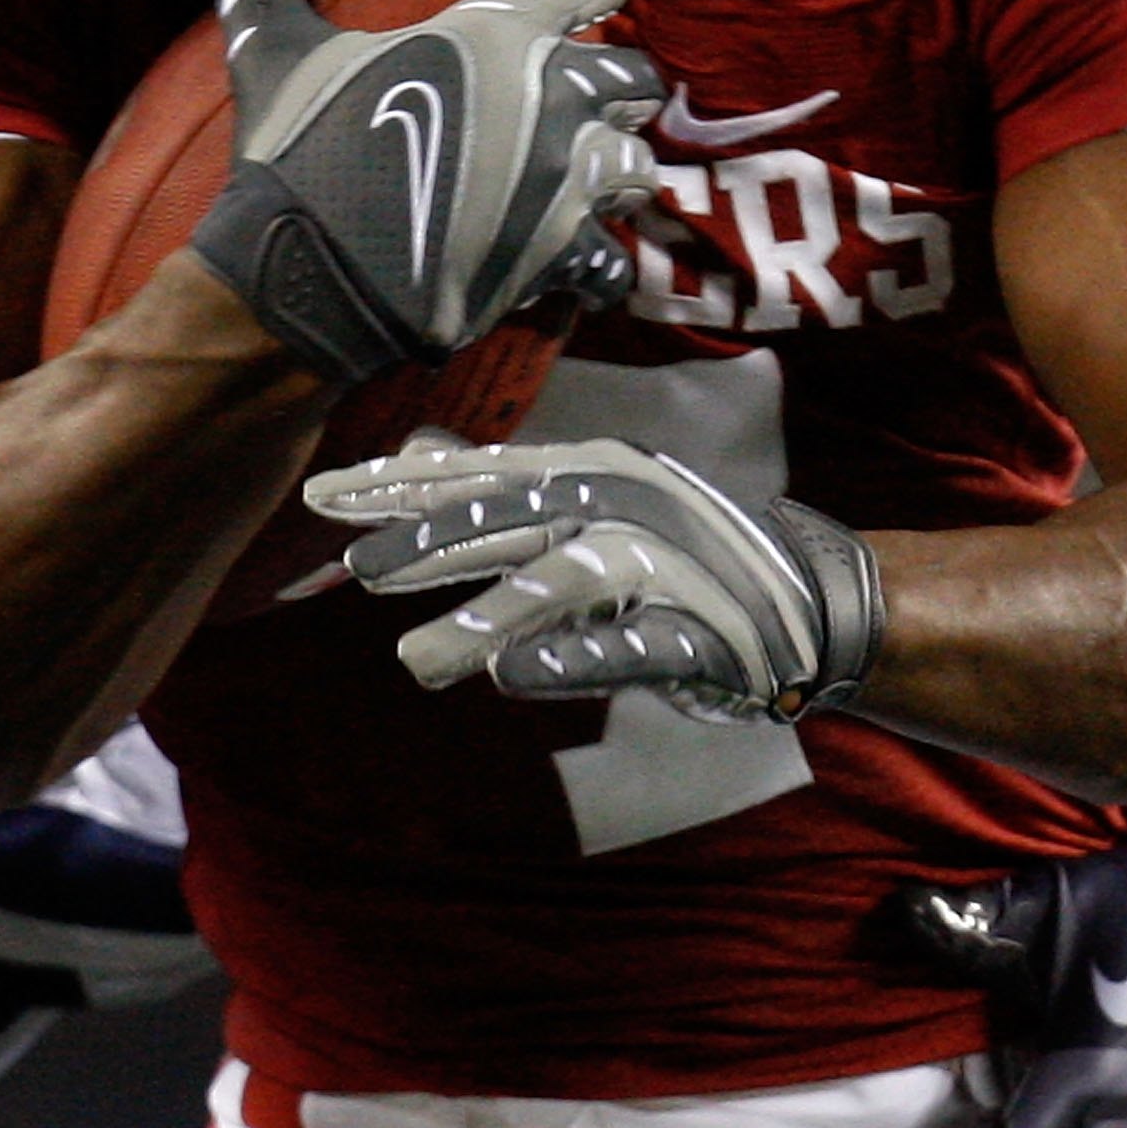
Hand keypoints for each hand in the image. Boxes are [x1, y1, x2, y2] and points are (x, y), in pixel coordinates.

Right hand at [189, 0, 660, 386]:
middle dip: (615, 89)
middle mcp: (557, 100)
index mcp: (503, 34)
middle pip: (637, 77)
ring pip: (636, 167)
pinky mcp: (565, 257)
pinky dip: (595, 261)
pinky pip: (613, 257)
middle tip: (574, 105)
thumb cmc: (305, 151)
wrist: (318, 275)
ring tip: (575, 184)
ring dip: (611, 173)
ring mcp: (570, 183)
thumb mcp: (275, 53)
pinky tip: (567, 261)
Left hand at [303, 434, 882, 711]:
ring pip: (561, 583)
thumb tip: (416, 448)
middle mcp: (619, 501)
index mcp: (586, 470)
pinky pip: (629, 645)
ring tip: (417, 662)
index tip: (324, 497)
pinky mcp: (696, 630)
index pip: (477, 473)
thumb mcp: (586, 502)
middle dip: (430, 542)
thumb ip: (502, 485)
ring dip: (486, 619)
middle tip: (353, 569)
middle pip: (510, 519)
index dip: (400, 484)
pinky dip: (574, 658)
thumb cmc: (674, 551)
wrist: (802, 598)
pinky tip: (515, 679)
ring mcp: (662, 563)